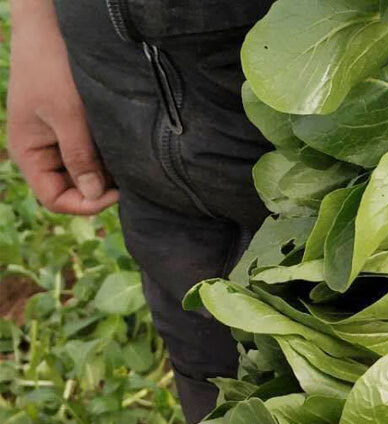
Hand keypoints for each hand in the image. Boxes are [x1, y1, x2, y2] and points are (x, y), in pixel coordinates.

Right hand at [8, 0, 117, 214]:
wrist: (52, 24)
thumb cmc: (52, 65)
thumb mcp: (68, 115)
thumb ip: (79, 157)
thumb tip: (92, 194)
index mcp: (29, 153)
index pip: (55, 199)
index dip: (85, 204)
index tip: (116, 193)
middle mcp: (42, 152)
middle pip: (73, 190)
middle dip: (99, 189)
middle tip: (128, 177)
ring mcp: (58, 141)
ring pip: (86, 174)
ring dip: (106, 173)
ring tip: (126, 160)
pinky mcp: (74, 129)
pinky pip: (92, 155)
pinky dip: (108, 157)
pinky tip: (123, 147)